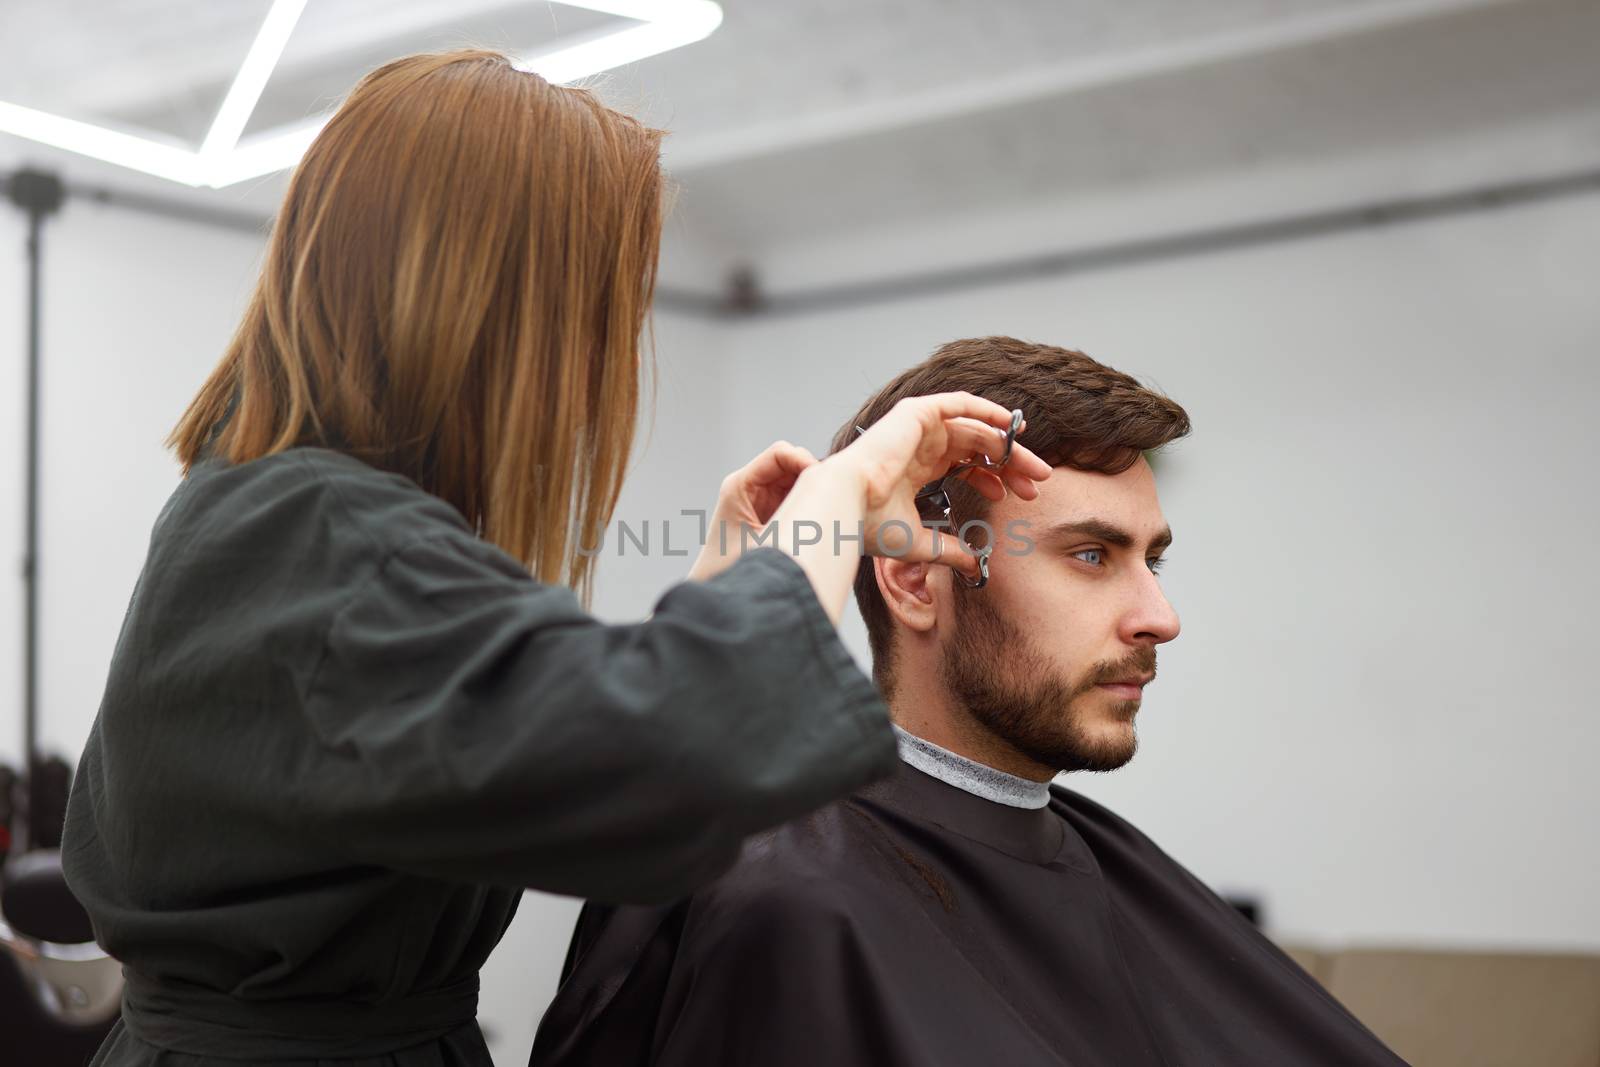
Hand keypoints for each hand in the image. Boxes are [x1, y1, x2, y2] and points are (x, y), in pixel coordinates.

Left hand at [687, 440, 818, 581]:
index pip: (780, 454)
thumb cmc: (732, 569)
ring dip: (813, 489)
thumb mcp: (768, 540)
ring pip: (796, 477)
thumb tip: (832, 503)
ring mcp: (759, 498)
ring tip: (829, 509)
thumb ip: (797, 517)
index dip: (806, 461)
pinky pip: (796, 494)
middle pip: (790, 461)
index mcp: (739, 485)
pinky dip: (810, 501)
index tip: (825, 482)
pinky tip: (821, 519)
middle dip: (813, 475)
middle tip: (832, 497)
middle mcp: (748, 486)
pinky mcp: (770, 511)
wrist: (713, 591)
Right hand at [826, 392, 1051, 579]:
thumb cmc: (869, 525)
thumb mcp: (919, 542)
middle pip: (977, 447)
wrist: (845, 509)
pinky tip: (1011, 428)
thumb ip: (949, 549)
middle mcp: (919, 446)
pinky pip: (959, 403)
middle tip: (1040, 482)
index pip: (965, 466)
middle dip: (1011, 465)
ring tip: (1035, 467)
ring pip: (975, 428)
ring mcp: (917, 428)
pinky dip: (987, 410)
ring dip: (1007, 446)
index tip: (1018, 498)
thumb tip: (974, 565)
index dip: (995, 479)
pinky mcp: (916, 414)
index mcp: (916, 469)